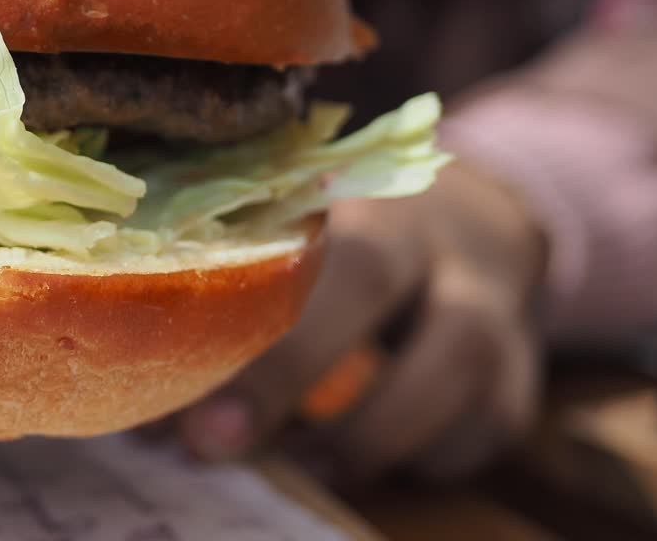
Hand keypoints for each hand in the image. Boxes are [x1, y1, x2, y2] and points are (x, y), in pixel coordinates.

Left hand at [176, 160, 546, 482]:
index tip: (162, 373)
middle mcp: (418, 230)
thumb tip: (131, 396)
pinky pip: (496, 416)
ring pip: (459, 354)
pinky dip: (436, 454)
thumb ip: (232, 296)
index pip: (280, 232)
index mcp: (339, 190)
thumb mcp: (298, 238)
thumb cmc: (350, 241)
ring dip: (374, 430)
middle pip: (362, 278)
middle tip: (209, 441)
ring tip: (306, 466)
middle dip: (284, 367)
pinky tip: (375, 464)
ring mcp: (486, 291)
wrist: (481, 215)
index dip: (225, 307)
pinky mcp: (525, 357)